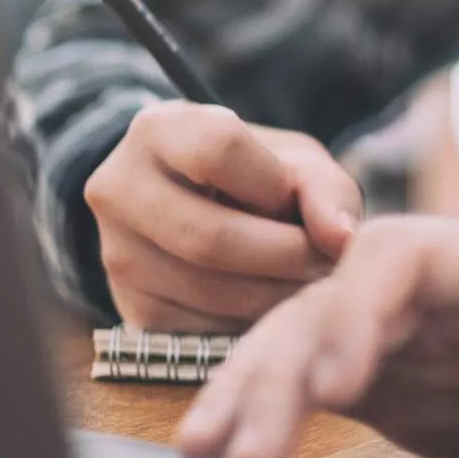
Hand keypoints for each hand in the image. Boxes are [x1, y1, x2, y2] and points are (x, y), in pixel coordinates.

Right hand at [85, 102, 362, 331]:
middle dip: (286, 257)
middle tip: (326, 265)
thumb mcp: (298, 163)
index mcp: (160, 129)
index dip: (272, 183)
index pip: (218, 150)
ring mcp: (116, 252)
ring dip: (276, 297)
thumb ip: (326, 190)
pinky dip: (250, 322)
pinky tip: (274, 305)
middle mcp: (119, 188)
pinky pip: (200, 328)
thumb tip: (342, 241)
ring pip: (206, 289)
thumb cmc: (260, 177)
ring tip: (311, 284)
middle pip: (210, 237)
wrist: (202, 210)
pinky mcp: (132, 308)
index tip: (293, 199)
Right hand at [177, 216, 458, 457]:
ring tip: (206, 454)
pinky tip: (236, 452)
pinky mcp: (408, 379)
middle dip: (279, 364)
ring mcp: (420, 331)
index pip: (402, 259)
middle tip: (234, 445)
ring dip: (259, 390)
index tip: (332, 385)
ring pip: (315, 340)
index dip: (354, 311)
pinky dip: (280, 414)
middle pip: (336, 299)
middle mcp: (448, 284)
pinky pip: (327, 386)